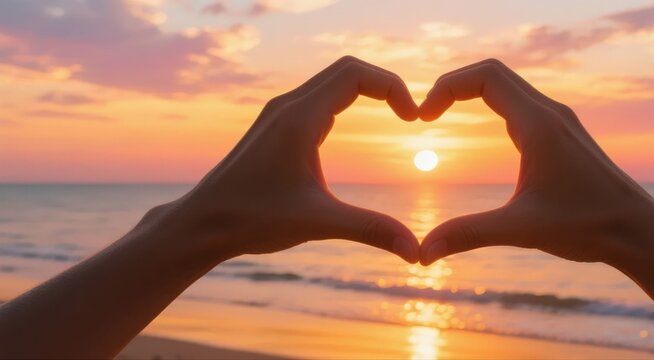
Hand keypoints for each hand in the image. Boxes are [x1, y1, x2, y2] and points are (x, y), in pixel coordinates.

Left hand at [164, 56, 420, 262]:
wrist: (202, 223)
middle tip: (409, 115)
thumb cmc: (252, 219)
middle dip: (385, 84)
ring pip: (331, 80)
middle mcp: (288, 106)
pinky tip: (352, 127)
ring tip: (393, 116)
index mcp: (300, 118)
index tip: (413, 120)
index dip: (393, 87)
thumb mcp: (318, 223)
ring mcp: (279, 114)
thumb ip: (370, 230)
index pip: (356, 74)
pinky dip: (346, 100)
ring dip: (365, 89)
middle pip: (347, 68)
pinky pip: (318, 96)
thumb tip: (415, 252)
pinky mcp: (275, 126)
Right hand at [417, 59, 653, 265]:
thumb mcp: (521, 230)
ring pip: (509, 85)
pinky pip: (522, 102)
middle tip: (427, 114)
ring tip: (444, 116)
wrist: (639, 230)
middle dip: (453, 85)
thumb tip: (423, 252)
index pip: (484, 76)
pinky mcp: (565, 134)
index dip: (446, 87)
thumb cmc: (588, 226)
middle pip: (493, 72)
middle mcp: (550, 113)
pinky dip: (494, 104)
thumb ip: (469, 234)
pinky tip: (486, 132)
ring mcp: (561, 121)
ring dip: (474, 92)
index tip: (424, 118)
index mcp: (538, 125)